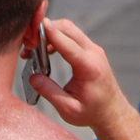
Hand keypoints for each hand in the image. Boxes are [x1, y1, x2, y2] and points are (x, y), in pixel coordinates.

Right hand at [30, 17, 132, 137]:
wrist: (111, 111)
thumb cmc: (91, 112)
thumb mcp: (68, 109)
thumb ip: (50, 93)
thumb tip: (33, 78)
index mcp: (89, 68)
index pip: (69, 45)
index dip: (53, 34)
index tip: (38, 27)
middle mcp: (94, 53)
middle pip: (68, 29)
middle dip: (46, 30)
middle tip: (28, 43)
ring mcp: (93, 49)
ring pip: (69, 30)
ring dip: (50, 33)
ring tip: (33, 49)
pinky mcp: (90, 49)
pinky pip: (72, 36)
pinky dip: (57, 37)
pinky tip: (46, 50)